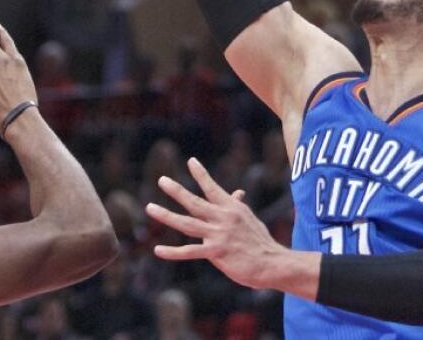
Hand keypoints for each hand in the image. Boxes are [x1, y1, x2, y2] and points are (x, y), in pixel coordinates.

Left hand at [146, 158, 290, 289]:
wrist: (272, 262)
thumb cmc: (260, 241)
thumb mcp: (249, 218)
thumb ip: (237, 205)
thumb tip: (237, 192)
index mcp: (231, 208)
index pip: (213, 188)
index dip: (201, 174)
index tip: (190, 160)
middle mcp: (223, 218)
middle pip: (194, 202)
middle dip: (176, 190)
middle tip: (162, 180)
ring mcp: (219, 234)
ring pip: (187, 223)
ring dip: (166, 216)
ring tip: (150, 207)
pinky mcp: (217, 252)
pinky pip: (190, 251)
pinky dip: (173, 251)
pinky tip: (158, 250)